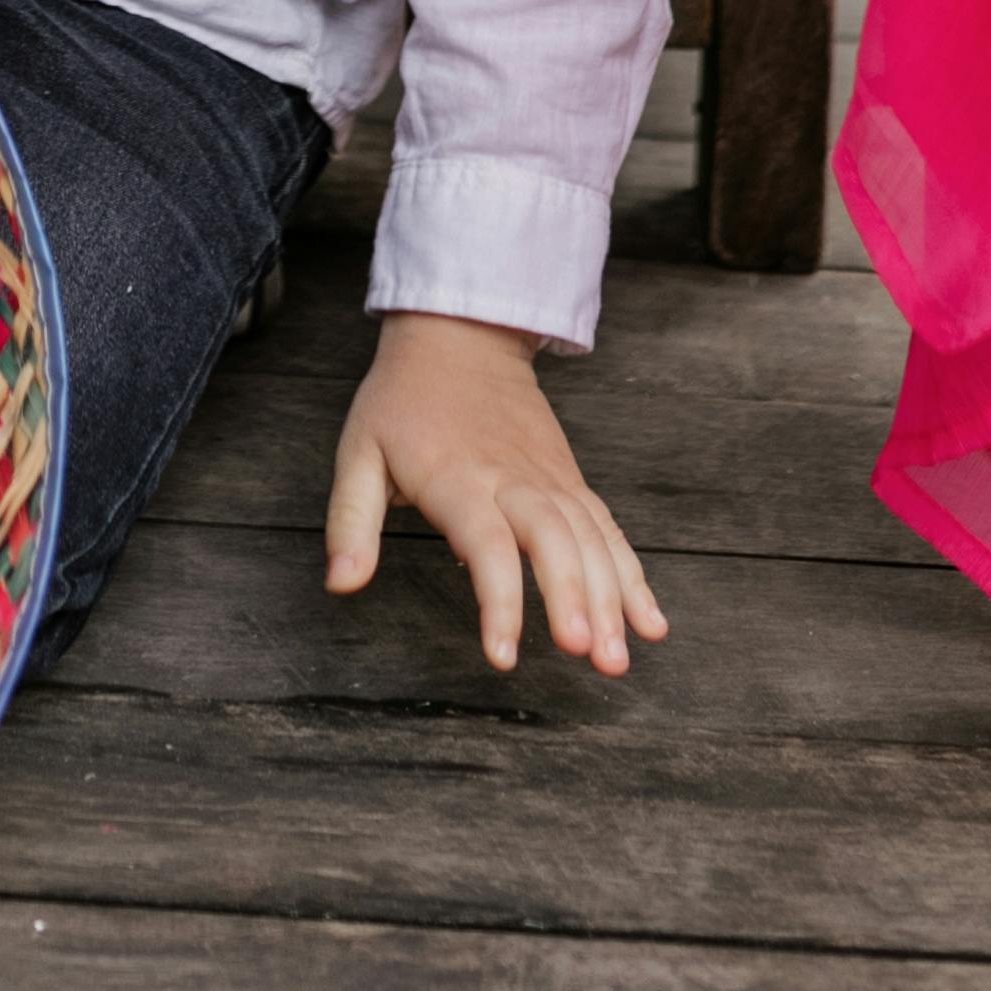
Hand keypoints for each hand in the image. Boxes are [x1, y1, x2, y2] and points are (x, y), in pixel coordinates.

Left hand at [326, 312, 664, 678]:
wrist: (459, 332)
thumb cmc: (403, 400)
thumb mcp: (358, 451)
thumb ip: (350, 521)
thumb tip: (341, 585)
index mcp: (457, 477)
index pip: (485, 543)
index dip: (499, 599)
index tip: (503, 655)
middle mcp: (513, 478)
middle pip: (553, 538)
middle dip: (574, 596)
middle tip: (586, 655)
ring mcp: (549, 478)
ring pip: (590, 537)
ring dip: (611, 598)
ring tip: (618, 658)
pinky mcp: (571, 480)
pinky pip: (608, 529)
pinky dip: (633, 575)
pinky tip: (649, 623)